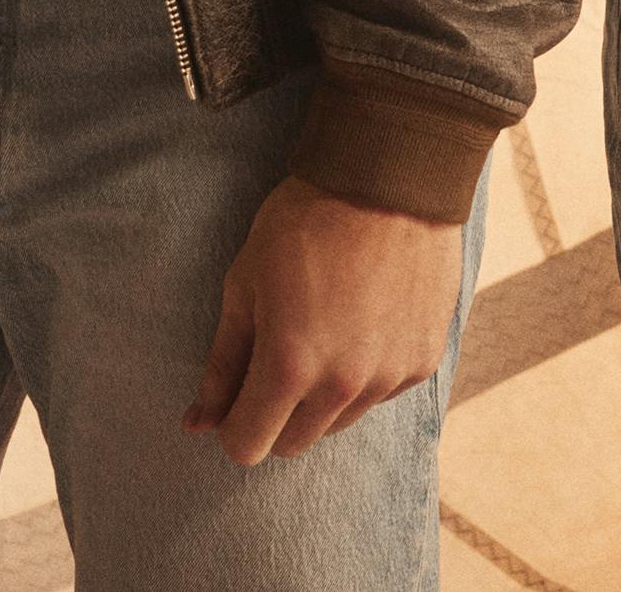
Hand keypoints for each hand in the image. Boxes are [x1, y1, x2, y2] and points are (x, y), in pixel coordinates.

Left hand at [182, 178, 463, 464]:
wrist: (389, 175)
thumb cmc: (304, 222)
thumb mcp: (245, 284)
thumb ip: (222, 363)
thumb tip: (196, 424)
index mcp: (290, 366)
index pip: (248, 446)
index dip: (232, 424)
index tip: (235, 396)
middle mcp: (345, 385)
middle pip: (294, 443)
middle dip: (275, 412)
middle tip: (276, 356)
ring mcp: (391, 376)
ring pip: (339, 422)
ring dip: (321, 397)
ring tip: (322, 331)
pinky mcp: (424, 360)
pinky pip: (380, 394)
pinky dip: (364, 375)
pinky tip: (362, 322)